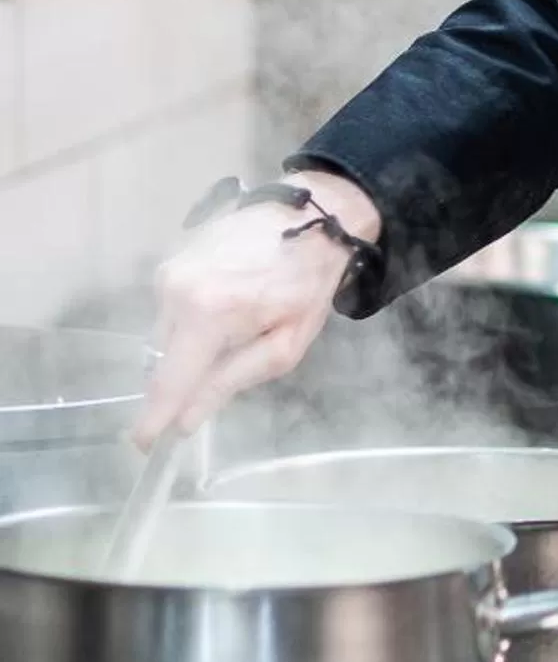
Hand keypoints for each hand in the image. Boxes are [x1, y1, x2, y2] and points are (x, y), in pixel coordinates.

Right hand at [135, 173, 378, 442]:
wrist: (309, 216)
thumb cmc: (307, 283)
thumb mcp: (285, 345)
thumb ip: (231, 382)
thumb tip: (186, 420)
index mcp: (206, 313)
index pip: (168, 381)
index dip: (154, 418)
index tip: (143, 445)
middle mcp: (175, 290)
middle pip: (164, 359)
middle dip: (185, 375)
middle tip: (227, 365)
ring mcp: (169, 270)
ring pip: (165, 334)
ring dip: (190, 344)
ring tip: (236, 326)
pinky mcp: (171, 259)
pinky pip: (170, 308)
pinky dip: (191, 318)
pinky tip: (227, 304)